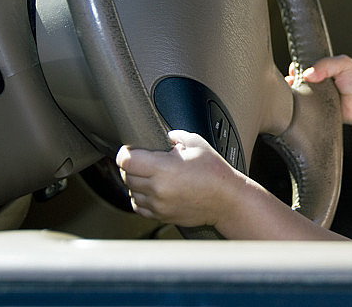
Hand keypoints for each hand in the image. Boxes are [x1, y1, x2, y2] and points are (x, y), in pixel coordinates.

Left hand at [116, 130, 241, 227]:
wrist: (226, 200)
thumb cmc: (215, 173)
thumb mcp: (197, 144)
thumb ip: (176, 136)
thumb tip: (163, 135)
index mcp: (164, 168)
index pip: (126, 161)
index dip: (125, 152)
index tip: (130, 150)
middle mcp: (158, 188)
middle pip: (126, 175)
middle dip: (132, 166)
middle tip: (145, 161)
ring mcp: (158, 204)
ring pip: (131, 191)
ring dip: (136, 182)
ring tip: (152, 176)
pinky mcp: (160, 216)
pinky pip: (138, 206)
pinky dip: (141, 198)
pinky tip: (154, 190)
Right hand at [286, 55, 351, 125]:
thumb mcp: (343, 64)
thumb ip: (325, 65)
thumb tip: (307, 74)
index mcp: (325, 68)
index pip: (306, 64)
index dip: (298, 66)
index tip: (294, 68)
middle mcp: (320, 81)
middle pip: (300, 78)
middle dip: (294, 78)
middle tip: (293, 79)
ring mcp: (318, 95)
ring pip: (301, 92)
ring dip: (296, 91)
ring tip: (295, 89)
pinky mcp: (317, 108)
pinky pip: (305, 106)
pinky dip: (301, 103)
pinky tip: (299, 100)